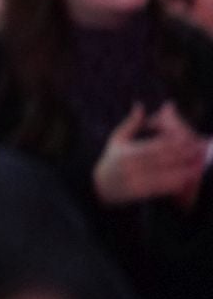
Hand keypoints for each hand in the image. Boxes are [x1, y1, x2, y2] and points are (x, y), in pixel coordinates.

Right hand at [93, 103, 207, 206]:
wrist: (99, 187)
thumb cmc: (111, 160)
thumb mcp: (116, 140)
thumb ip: (131, 123)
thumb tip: (140, 105)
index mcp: (127, 152)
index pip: (155, 145)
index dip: (174, 142)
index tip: (190, 138)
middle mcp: (131, 166)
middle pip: (163, 159)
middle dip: (183, 154)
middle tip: (200, 148)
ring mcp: (135, 181)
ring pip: (165, 174)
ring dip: (184, 169)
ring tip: (199, 164)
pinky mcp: (140, 193)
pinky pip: (162, 188)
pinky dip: (176, 183)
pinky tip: (188, 178)